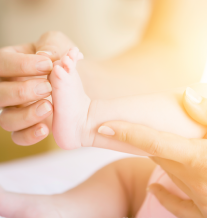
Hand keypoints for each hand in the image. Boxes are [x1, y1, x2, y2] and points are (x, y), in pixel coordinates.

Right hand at [0, 31, 74, 145]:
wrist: (74, 83)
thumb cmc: (60, 61)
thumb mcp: (58, 45)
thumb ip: (51, 45)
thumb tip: (43, 56)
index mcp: (6, 63)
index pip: (0, 63)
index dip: (22, 64)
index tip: (48, 65)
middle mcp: (3, 87)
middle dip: (23, 91)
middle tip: (48, 88)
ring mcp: (10, 110)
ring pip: (4, 119)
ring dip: (26, 115)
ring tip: (50, 107)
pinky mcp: (22, 128)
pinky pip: (17, 137)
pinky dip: (29, 135)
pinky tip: (45, 128)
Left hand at [98, 83, 206, 217]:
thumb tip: (187, 94)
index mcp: (198, 159)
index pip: (151, 142)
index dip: (125, 132)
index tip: (103, 126)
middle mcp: (193, 180)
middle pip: (156, 154)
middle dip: (140, 139)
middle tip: (125, 125)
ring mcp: (200, 201)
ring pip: (166, 172)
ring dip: (157, 158)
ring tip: (147, 142)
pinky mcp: (206, 214)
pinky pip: (178, 205)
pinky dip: (166, 195)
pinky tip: (155, 187)